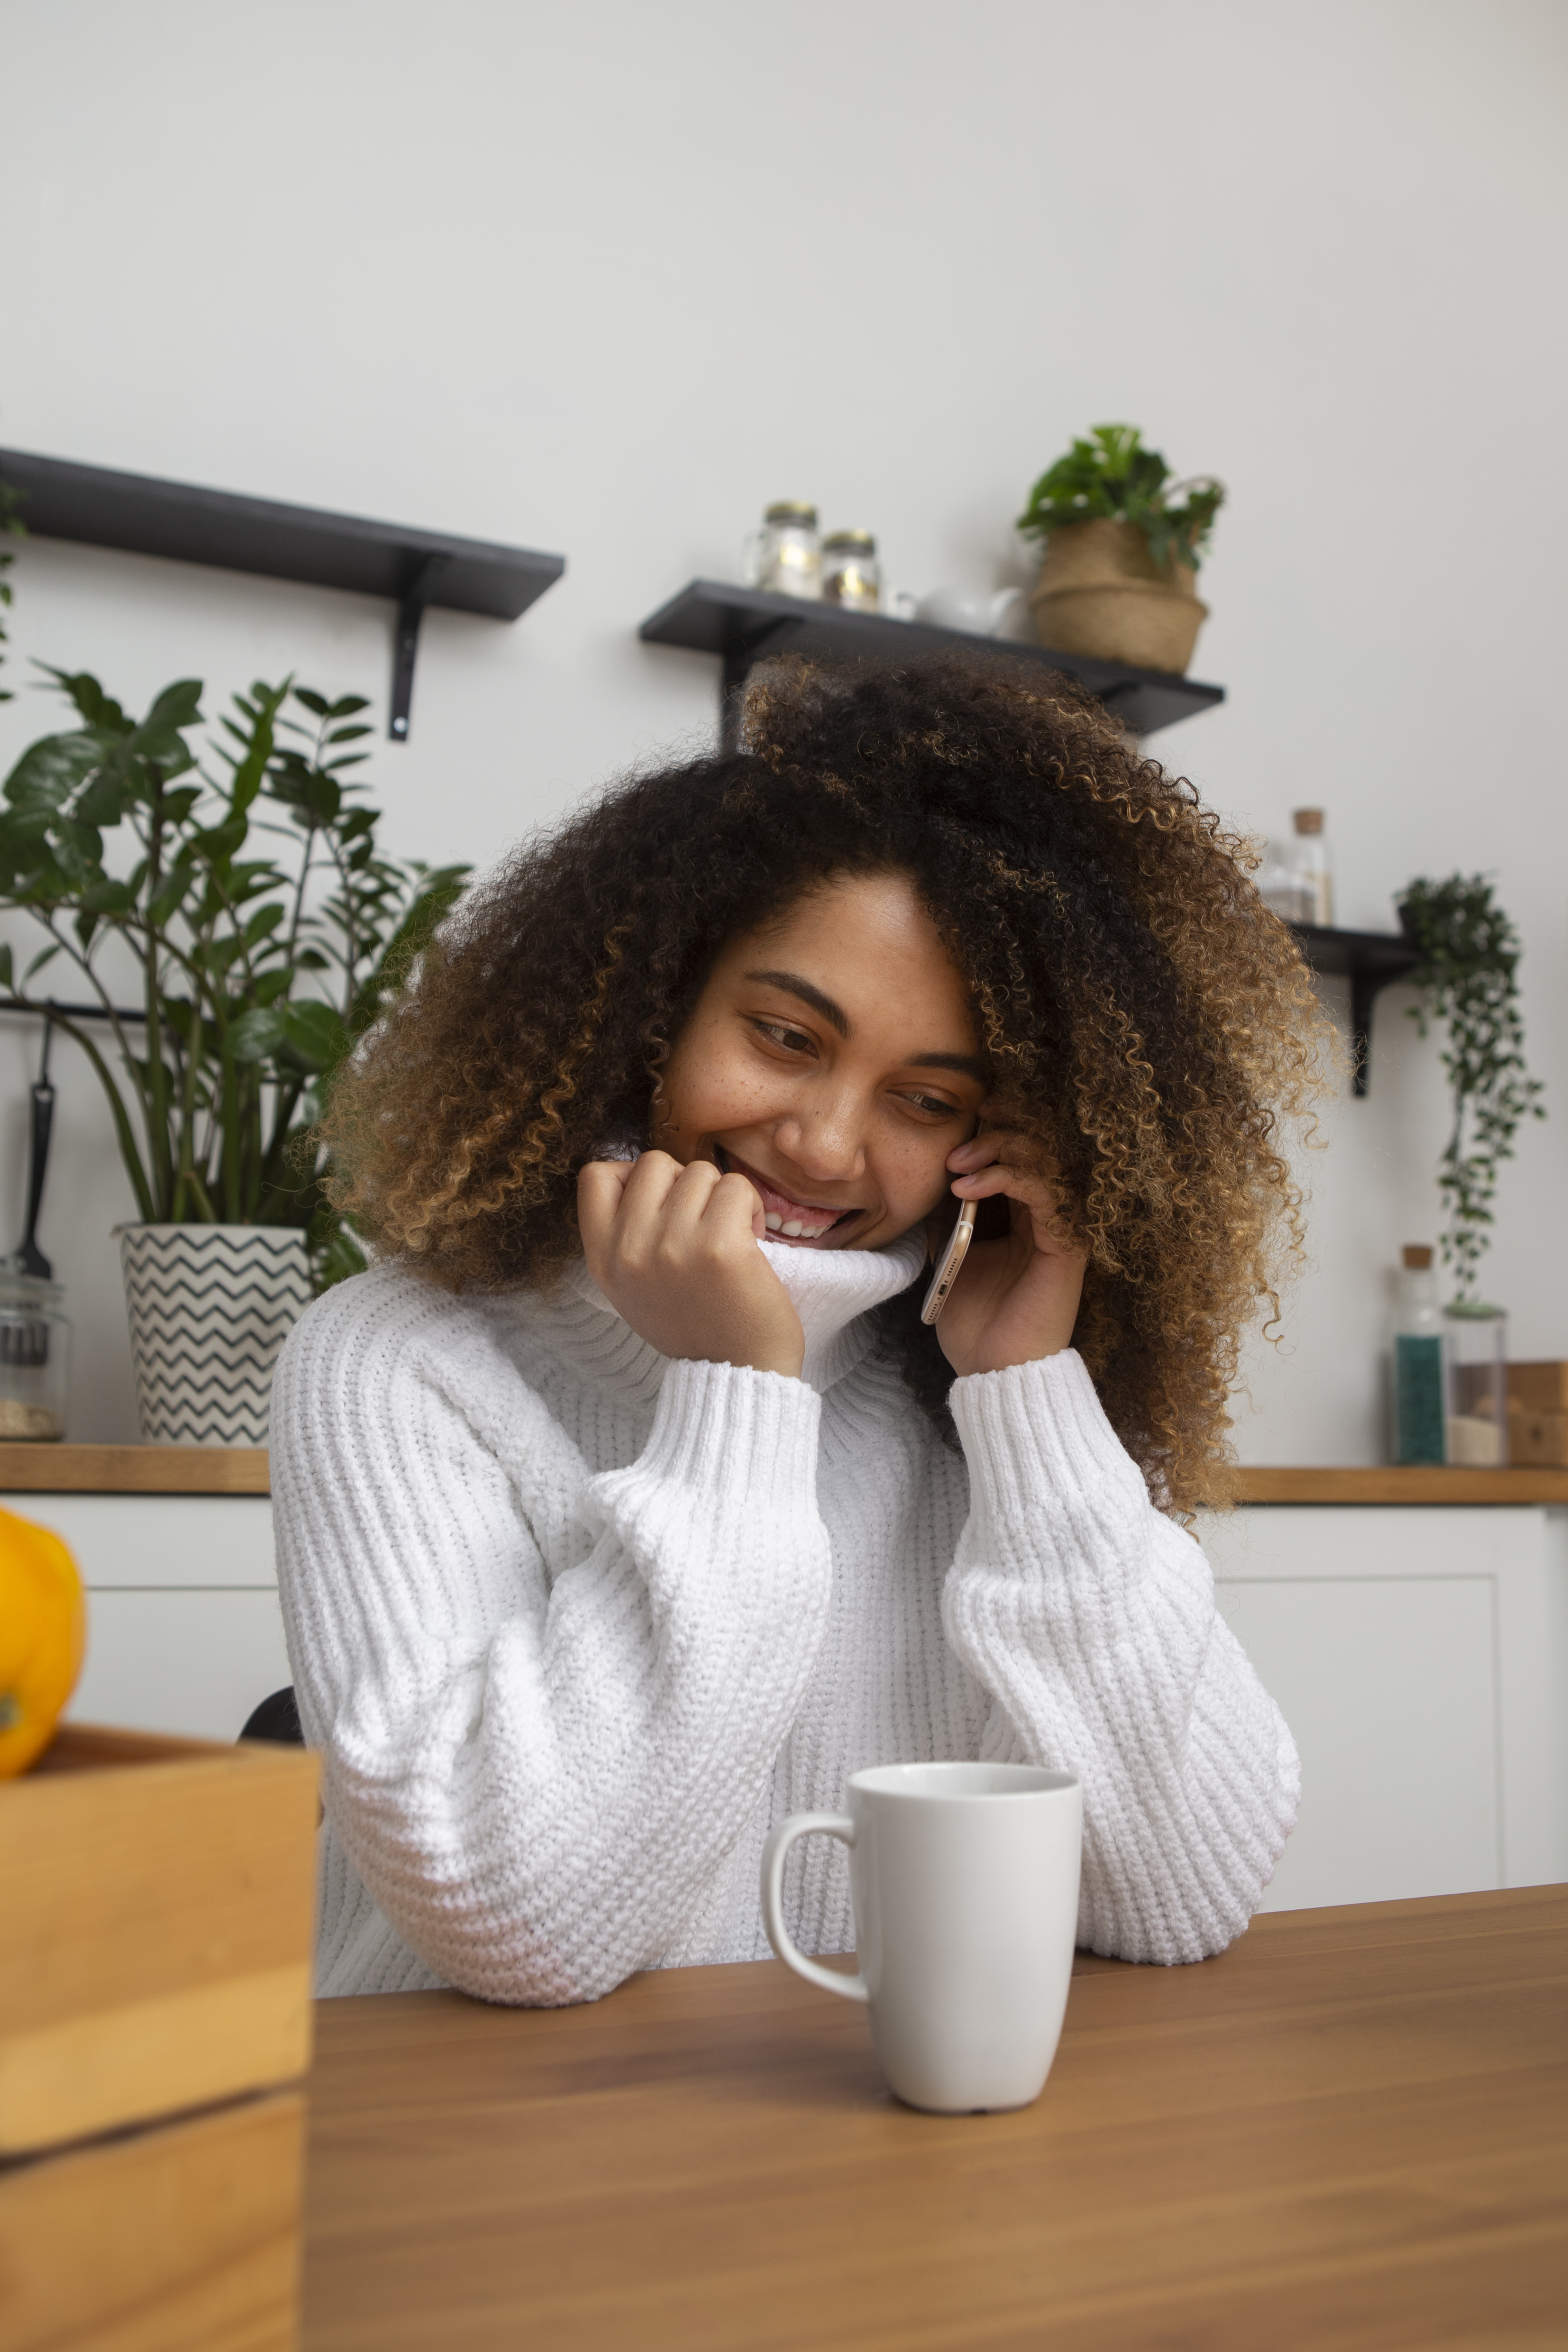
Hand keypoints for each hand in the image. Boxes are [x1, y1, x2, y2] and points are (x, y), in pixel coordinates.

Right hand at [576, 1152, 804, 1377]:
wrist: (738, 1374)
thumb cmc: (694, 1324)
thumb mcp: (633, 1286)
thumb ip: (625, 1234)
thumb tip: (637, 1174)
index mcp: (603, 1259)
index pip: (595, 1175)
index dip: (632, 1176)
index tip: (661, 1204)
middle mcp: (630, 1250)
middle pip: (654, 1163)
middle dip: (685, 1184)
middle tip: (702, 1223)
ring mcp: (673, 1246)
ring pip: (700, 1171)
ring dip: (722, 1198)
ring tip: (730, 1238)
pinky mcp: (720, 1246)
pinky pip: (736, 1186)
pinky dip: (751, 1207)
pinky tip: (752, 1242)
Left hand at [930, 1126, 1087, 1376]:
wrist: (991, 1370)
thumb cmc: (973, 1322)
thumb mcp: (948, 1255)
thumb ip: (947, 1216)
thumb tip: (932, 1176)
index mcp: (1023, 1220)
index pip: (1020, 1158)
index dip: (998, 1131)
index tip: (966, 1118)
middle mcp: (1046, 1219)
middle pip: (1037, 1152)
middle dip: (997, 1135)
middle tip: (956, 1146)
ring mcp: (1059, 1230)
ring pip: (1043, 1163)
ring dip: (998, 1152)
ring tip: (958, 1164)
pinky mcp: (1066, 1246)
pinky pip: (1045, 1193)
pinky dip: (1006, 1179)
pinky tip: (968, 1188)